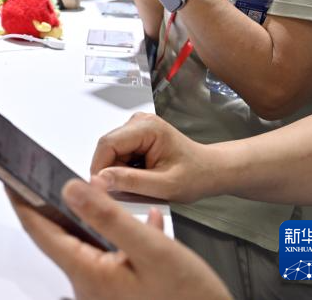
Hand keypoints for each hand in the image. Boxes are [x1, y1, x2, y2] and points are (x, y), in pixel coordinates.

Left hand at [8, 181, 230, 299]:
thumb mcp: (152, 250)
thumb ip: (108, 217)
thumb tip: (71, 188)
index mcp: (88, 272)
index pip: (40, 229)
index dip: (21, 199)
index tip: (8, 175)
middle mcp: (90, 284)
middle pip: (59, 235)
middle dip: (50, 204)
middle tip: (40, 173)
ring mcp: (105, 290)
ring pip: (89, 243)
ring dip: (89, 216)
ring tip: (85, 190)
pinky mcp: (124, 291)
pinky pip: (115, 255)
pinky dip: (123, 235)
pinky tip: (148, 224)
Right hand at [90, 113, 219, 204]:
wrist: (210, 171)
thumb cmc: (196, 175)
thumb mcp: (164, 185)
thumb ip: (131, 181)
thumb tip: (101, 179)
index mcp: (147, 127)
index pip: (108, 144)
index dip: (100, 167)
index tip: (102, 189)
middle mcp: (139, 121)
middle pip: (108, 148)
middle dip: (112, 171)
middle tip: (131, 190)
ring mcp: (136, 128)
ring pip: (111, 153)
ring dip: (119, 172)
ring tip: (142, 183)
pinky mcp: (135, 137)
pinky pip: (118, 155)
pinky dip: (124, 170)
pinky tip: (142, 176)